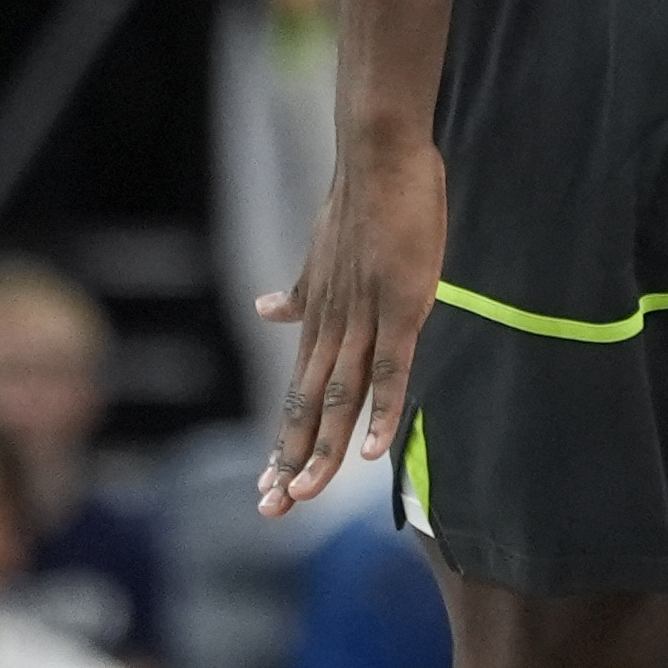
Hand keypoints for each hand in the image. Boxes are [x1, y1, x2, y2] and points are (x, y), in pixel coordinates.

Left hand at [255, 133, 443, 516]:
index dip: (283, 441)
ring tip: (306, 495)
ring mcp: (366, 320)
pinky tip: (370, 451)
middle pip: (308, 407)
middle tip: (272, 509)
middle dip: (290, 461)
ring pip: (340, 398)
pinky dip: (381, 412)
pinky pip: (390, 370)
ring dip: (322, 449)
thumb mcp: (320, 258)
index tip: (268, 485)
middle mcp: (333, 328)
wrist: (376, 158)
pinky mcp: (401, 307)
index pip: (297, 394)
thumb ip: (299, 295)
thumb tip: (266, 310)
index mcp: (320, 320)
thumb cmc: (359, 205)